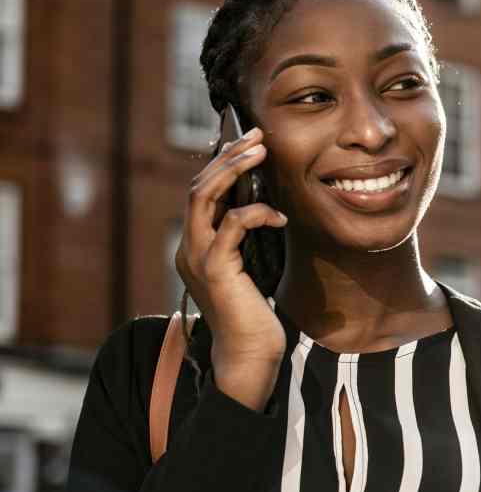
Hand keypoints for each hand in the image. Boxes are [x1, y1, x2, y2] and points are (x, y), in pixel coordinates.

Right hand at [175, 126, 286, 408]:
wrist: (249, 354)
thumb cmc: (256, 314)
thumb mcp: (252, 267)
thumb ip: (250, 240)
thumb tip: (268, 205)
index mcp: (196, 246)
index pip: (202, 192)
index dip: (222, 163)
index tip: (249, 142)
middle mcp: (189, 247)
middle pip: (198, 185)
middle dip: (228, 156)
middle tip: (257, 136)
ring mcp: (198, 257)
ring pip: (204, 196)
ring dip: (233, 169)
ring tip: (261, 152)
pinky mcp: (216, 269)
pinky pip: (232, 225)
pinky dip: (256, 213)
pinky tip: (279, 216)